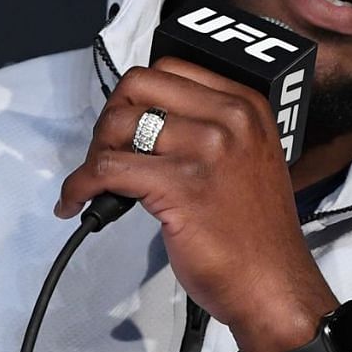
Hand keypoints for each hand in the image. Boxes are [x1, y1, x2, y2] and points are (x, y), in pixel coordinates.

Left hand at [55, 58, 337, 351]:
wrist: (272, 283)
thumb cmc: (256, 232)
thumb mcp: (249, 159)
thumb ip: (211, 128)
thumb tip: (144, 119)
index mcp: (248, 106)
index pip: (171, 67)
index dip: (137, 96)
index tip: (128, 125)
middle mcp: (232, 119)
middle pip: (138, 85)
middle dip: (111, 117)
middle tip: (109, 152)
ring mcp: (208, 150)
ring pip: (117, 126)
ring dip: (94, 155)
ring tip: (99, 184)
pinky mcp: (180, 185)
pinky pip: (104, 170)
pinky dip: (79, 187)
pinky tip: (79, 203)